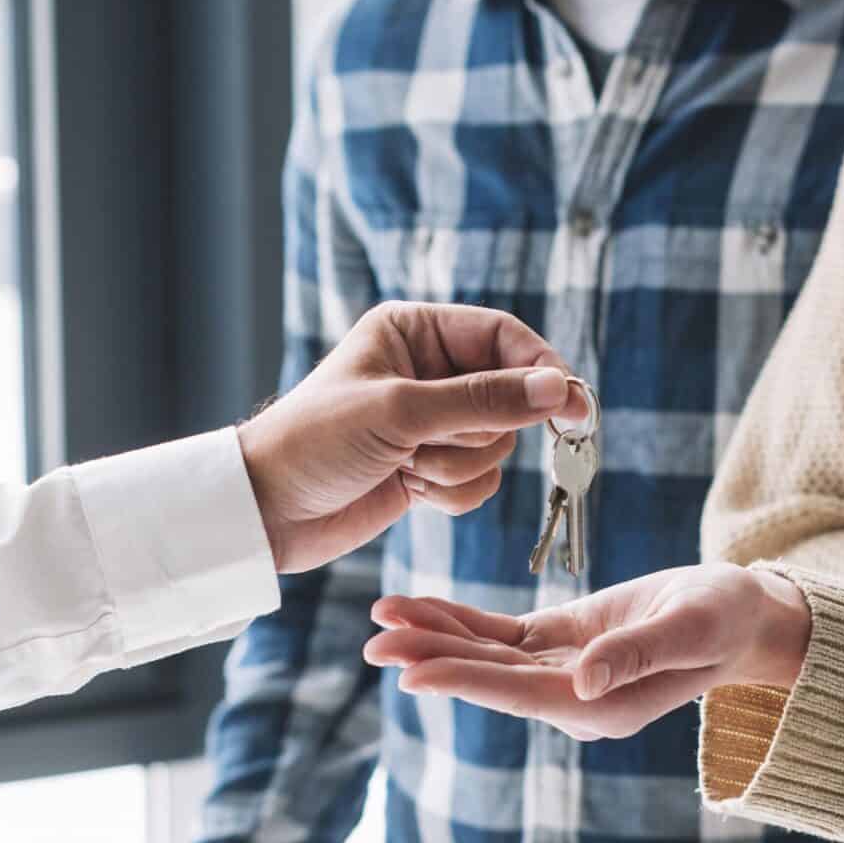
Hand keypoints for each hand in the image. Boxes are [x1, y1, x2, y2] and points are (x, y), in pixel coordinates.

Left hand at [238, 302, 580, 573]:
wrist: (268, 512)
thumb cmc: (316, 441)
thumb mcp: (400, 412)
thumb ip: (483, 400)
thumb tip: (557, 388)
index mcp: (415, 330)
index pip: (503, 337)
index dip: (542, 370)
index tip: (575, 407)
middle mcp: (428, 370)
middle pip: (507, 397)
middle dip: (474, 433)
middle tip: (427, 446)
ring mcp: (431, 420)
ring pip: (496, 446)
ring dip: (457, 468)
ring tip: (406, 469)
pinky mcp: (430, 466)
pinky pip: (479, 481)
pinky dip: (451, 493)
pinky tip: (408, 490)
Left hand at [363, 564, 811, 741]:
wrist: (744, 616)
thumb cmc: (725, 620)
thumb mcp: (691, 629)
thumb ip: (638, 655)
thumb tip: (584, 683)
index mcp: (599, 706)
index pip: (519, 693)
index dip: (465, 679)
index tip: (412, 672)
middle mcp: (572, 698)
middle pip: (489, 678)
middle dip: (431, 658)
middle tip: (373, 642)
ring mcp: (563, 674)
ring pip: (486, 656)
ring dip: (435, 637)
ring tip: (381, 618)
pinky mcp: (561, 646)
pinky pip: (500, 637)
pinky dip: (460, 621)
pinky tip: (419, 608)